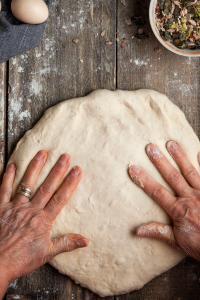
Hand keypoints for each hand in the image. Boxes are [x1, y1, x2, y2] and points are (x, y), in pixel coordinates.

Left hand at [0, 151, 88, 296]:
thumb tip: (86, 240)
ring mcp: (15, 207)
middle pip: (47, 187)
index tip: (77, 170)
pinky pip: (4, 189)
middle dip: (57, 170)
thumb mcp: (47, 254)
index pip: (60, 198)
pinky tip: (12, 165)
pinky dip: (7, 177)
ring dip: (35, 167)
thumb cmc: (21, 259)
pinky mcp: (1, 208)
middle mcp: (30, 210)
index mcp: (43, 220)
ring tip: (42, 153)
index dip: (70, 183)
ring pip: (27, 183)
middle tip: (64, 156)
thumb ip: (66, 243)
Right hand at [128, 141, 199, 260]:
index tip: (132, 168)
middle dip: (160, 161)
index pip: (157, 191)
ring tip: (171, 143)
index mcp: (178, 209)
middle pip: (172, 176)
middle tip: (150, 147)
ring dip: (179, 157)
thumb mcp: (177, 242)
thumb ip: (158, 232)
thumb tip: (137, 230)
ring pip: (190, 171)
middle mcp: (190, 197)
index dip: (143, 179)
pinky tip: (198, 152)